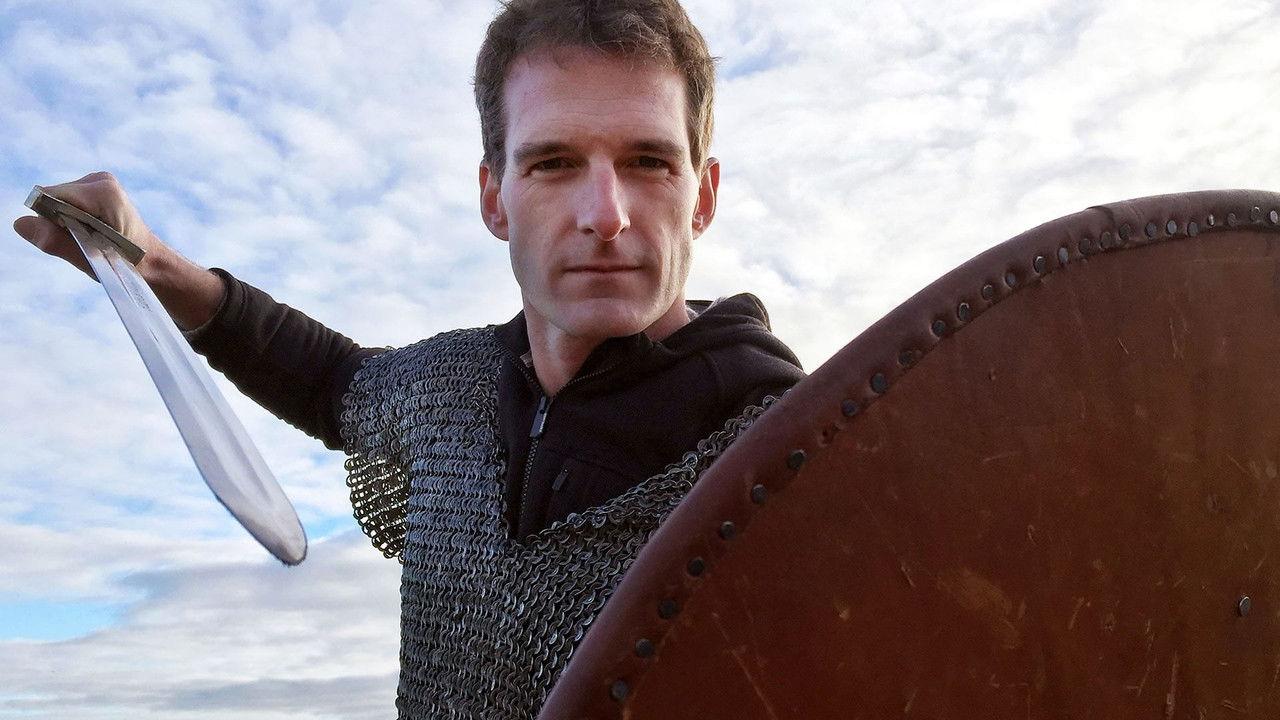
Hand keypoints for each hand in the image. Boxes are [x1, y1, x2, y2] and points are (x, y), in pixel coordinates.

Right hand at [13, 171, 225, 328]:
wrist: (153, 262)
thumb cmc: (126, 264)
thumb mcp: (88, 258)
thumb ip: (55, 241)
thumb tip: (21, 224)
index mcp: (103, 191)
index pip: (49, 198)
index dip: (52, 221)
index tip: (76, 238)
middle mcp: (101, 180)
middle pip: (52, 197)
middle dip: (59, 221)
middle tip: (87, 241)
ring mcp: (99, 181)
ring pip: (57, 200)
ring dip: (65, 221)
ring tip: (93, 237)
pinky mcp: (95, 188)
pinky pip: (66, 202)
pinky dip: (72, 218)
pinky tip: (92, 231)